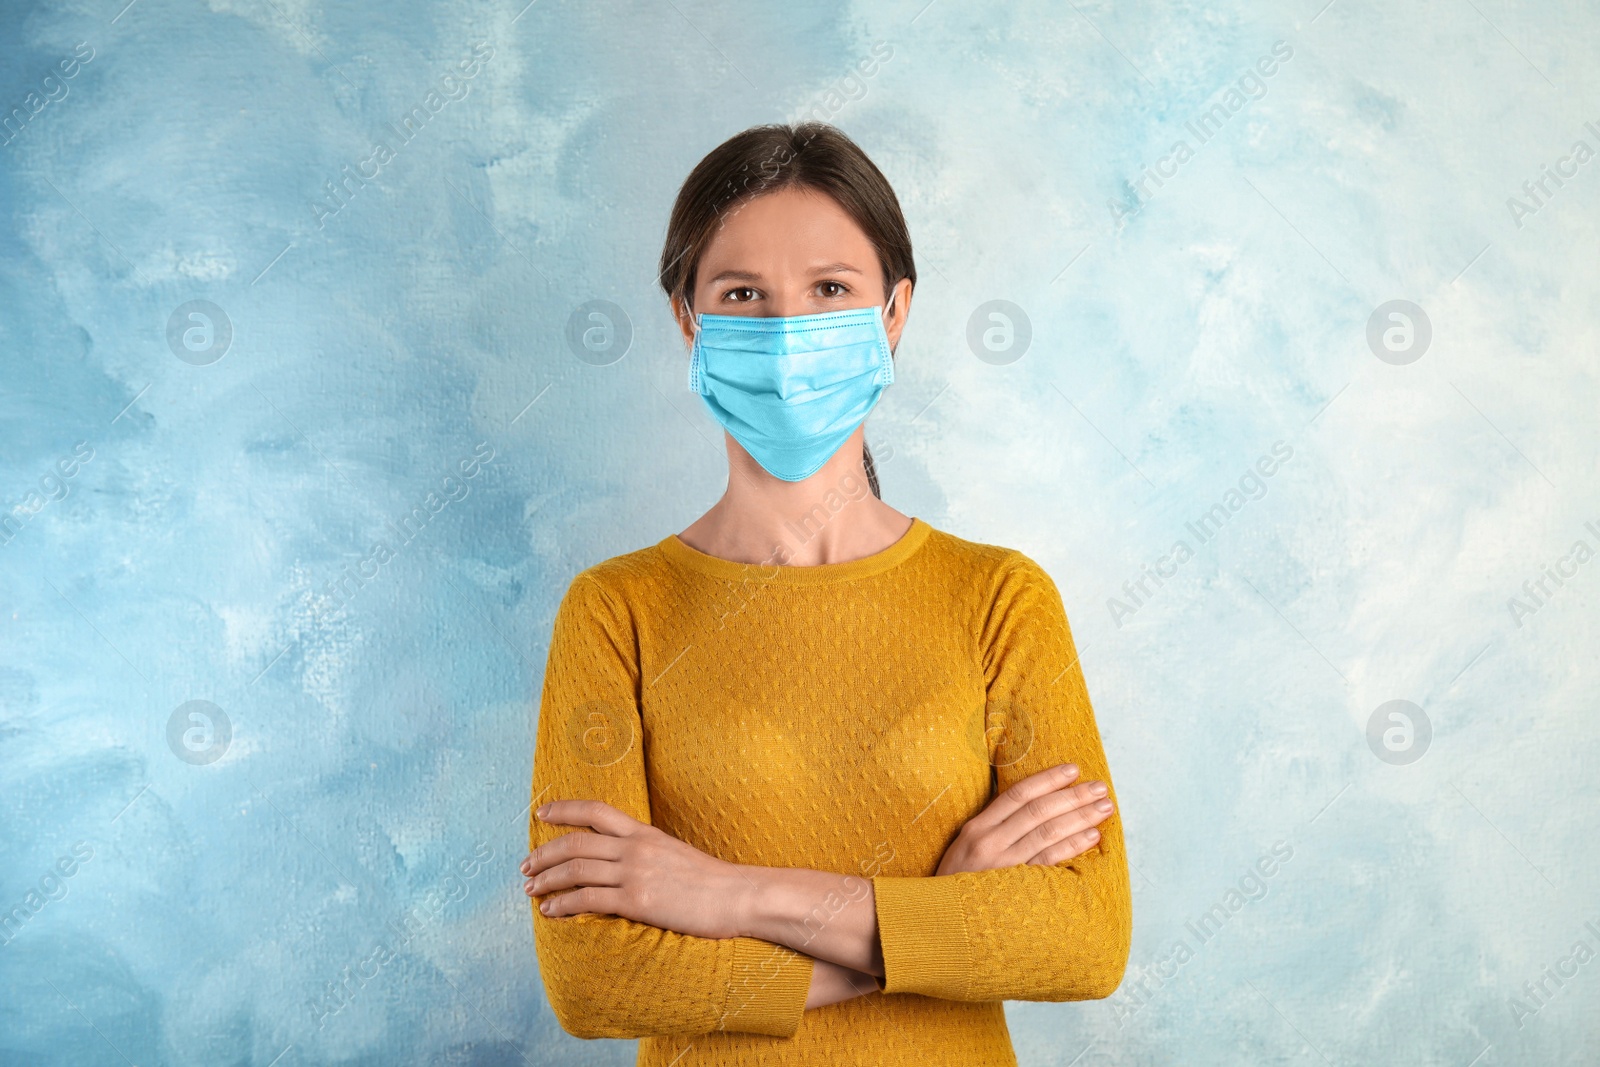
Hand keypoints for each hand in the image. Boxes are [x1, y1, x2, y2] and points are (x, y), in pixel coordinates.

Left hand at [522, 799, 752, 940]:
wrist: (738, 895)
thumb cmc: (711, 880)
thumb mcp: (674, 852)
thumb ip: (646, 851)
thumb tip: (621, 859)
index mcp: (644, 832)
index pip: (596, 810)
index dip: (564, 809)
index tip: (541, 812)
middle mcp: (635, 847)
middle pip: (576, 842)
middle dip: (544, 854)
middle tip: (525, 867)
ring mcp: (635, 873)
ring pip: (576, 870)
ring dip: (547, 880)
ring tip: (531, 891)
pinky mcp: (637, 900)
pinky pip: (588, 900)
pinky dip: (563, 905)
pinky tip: (551, 912)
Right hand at [935, 762, 1112, 874]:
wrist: (943, 920)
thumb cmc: (957, 882)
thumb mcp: (965, 847)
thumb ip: (994, 828)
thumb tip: (1033, 808)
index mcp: (977, 827)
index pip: (1018, 794)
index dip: (1048, 779)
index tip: (1072, 770)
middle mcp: (990, 842)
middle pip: (1039, 810)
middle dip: (1073, 796)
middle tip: (1099, 787)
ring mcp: (1004, 865)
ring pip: (1048, 832)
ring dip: (1080, 817)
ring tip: (1104, 808)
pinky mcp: (1017, 887)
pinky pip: (1050, 861)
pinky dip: (1072, 846)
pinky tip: (1092, 836)